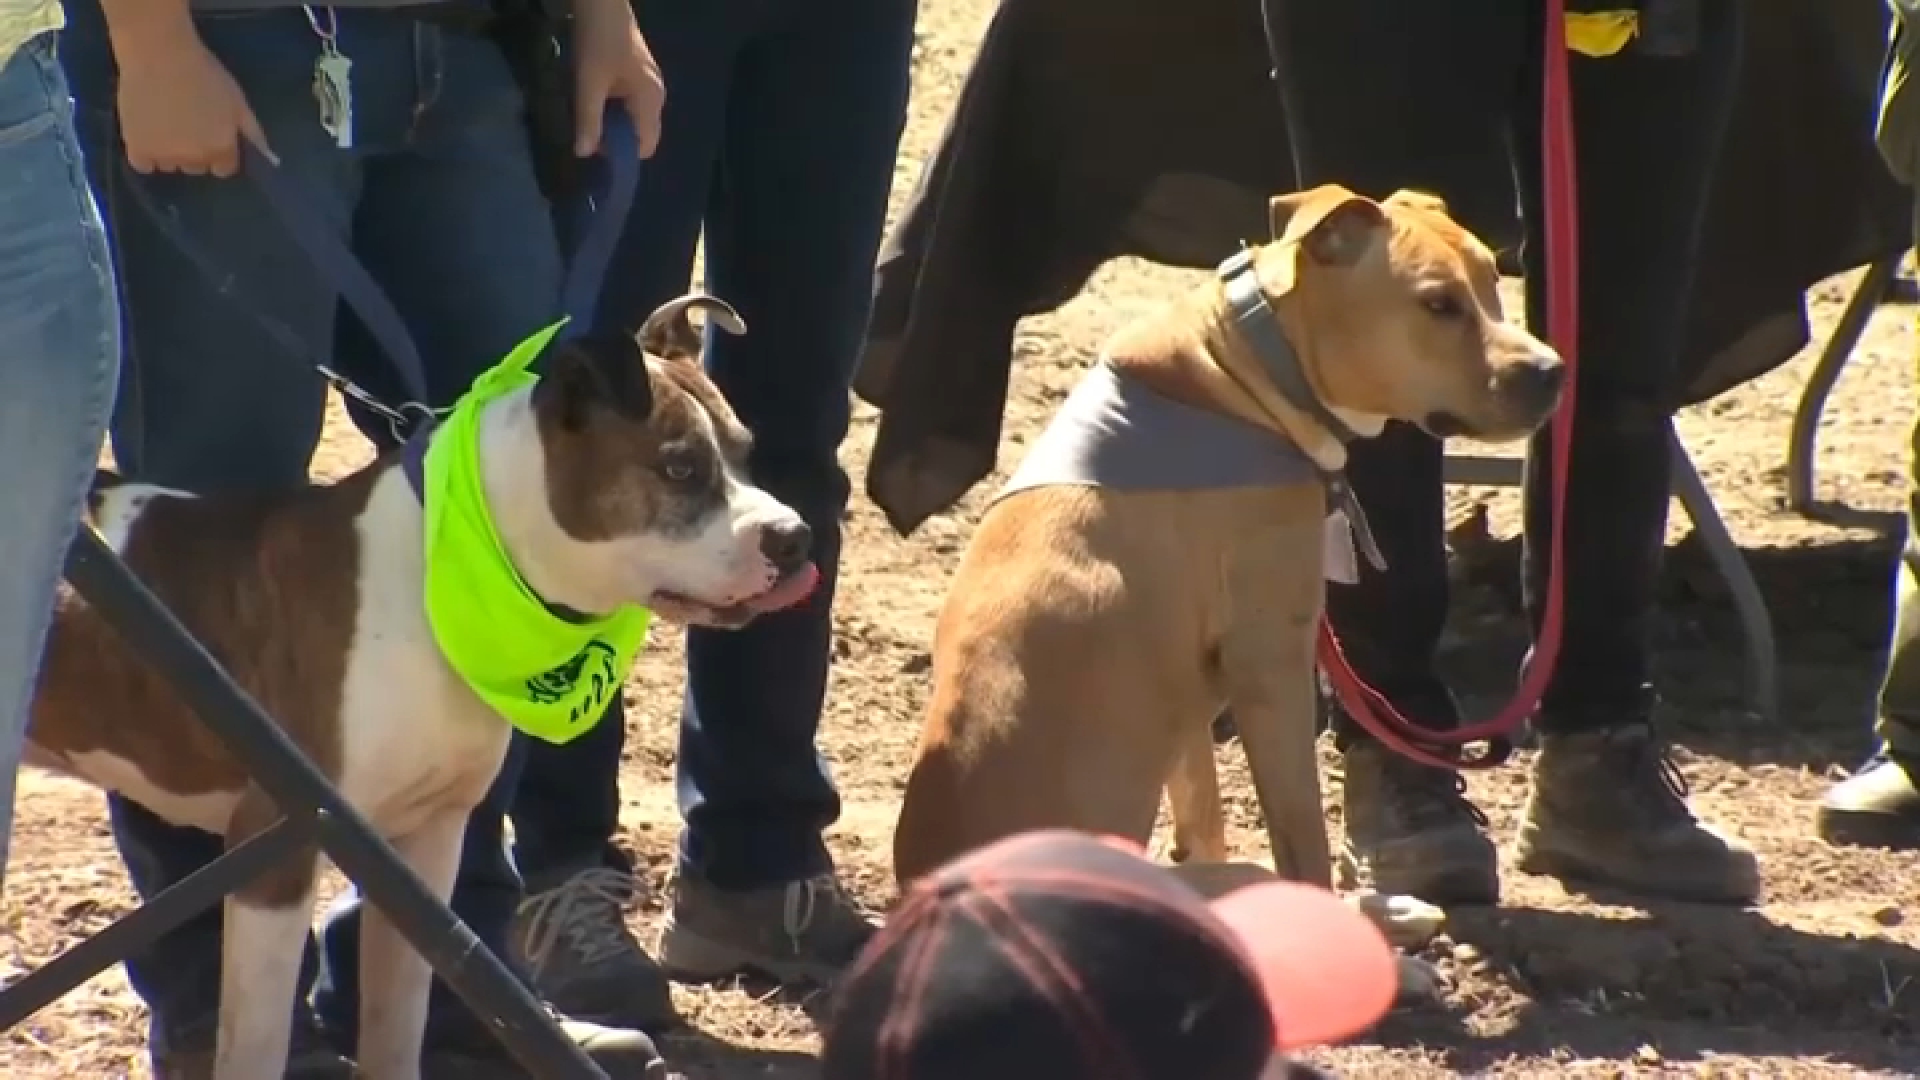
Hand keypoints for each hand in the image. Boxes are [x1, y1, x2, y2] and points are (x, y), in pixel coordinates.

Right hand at [114, 27, 273, 176]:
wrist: (159, 54)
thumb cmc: (204, 73)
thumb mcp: (238, 101)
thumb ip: (252, 132)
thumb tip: (268, 159)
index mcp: (221, 148)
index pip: (224, 168)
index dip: (219, 154)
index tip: (211, 136)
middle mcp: (195, 159)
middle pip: (197, 167)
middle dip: (194, 151)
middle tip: (186, 125)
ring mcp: (164, 156)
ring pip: (170, 165)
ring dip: (169, 152)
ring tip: (164, 125)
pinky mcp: (136, 148)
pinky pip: (143, 165)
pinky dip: (145, 155)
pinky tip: (146, 135)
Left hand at [570, 0, 664, 158]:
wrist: (602, 2)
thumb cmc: (598, 41)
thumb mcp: (588, 83)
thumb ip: (588, 121)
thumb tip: (583, 154)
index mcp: (651, 101)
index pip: (645, 146)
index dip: (621, 153)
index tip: (595, 145)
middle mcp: (656, 96)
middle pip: (640, 133)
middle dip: (615, 138)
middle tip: (587, 127)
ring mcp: (649, 84)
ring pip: (633, 118)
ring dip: (611, 121)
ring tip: (588, 110)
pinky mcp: (639, 75)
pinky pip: (629, 103)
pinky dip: (613, 106)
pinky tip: (595, 94)